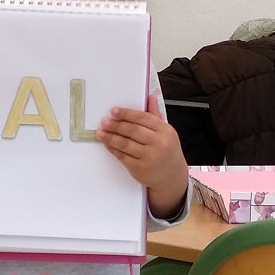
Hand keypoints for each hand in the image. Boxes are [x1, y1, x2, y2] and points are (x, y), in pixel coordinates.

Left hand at [97, 95, 187, 218]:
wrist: (172, 177)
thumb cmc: (168, 152)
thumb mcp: (166, 133)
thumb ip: (156, 115)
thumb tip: (150, 98)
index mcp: (165, 131)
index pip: (143, 118)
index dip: (126, 114)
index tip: (114, 111)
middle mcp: (159, 143)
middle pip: (132, 130)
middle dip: (116, 125)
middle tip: (105, 122)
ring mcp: (150, 157)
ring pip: (125, 143)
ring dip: (111, 137)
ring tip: (101, 132)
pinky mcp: (140, 168)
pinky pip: (123, 156)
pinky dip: (113, 149)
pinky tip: (108, 144)